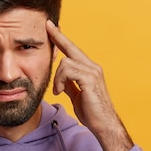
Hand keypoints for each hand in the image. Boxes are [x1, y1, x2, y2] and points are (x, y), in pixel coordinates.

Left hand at [46, 20, 132, 150]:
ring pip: (65, 62)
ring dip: (57, 77)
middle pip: (71, 47)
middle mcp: (92, 67)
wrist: (103, 124)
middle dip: (58, 36)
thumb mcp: (76, 95)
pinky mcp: (90, 79)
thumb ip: (69, 84)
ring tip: (58, 91)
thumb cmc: (92, 112)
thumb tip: (60, 80)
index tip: (52, 28)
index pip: (73, 51)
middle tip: (47, 25)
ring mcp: (92, 71)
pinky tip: (59, 91)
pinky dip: (60, 81)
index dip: (62, 39)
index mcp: (89, 69)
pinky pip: (68, 71)